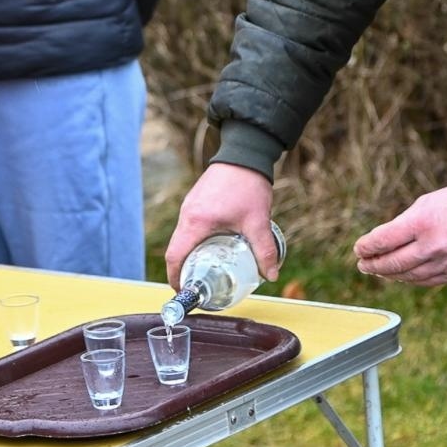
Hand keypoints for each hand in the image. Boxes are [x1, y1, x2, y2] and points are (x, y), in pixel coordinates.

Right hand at [164, 163, 278, 288]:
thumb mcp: (257, 221)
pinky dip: (193, 242)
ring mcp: (189, 206)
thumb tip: (271, 275)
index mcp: (195, 222)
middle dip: (183, 271)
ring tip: (205, 271)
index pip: (175, 256)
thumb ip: (264, 250)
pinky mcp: (196, 201)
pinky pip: (188, 227)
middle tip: (198, 286)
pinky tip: (211, 248)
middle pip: (176, 249)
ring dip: (189, 256)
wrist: (244, 154)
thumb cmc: (247, 185)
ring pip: (182, 238)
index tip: (184, 292)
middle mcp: (187, 215)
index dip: (176, 278)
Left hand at [354, 183, 446, 285]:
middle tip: (362, 264)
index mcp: (422, 223)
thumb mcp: (426, 203)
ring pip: (408, 277)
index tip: (358, 248)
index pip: (384, 240)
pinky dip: (410, 279)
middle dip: (373, 264)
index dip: (367, 246)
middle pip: (393, 263)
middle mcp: (433, 246)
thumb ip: (403, 224)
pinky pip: (427, 282)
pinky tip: (401, 275)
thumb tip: (381, 243)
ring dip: (389, 275)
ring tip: (378, 270)